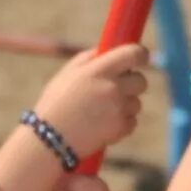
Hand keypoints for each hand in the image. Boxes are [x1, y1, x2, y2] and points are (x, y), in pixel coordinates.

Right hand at [32, 40, 150, 158]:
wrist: (49, 140)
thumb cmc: (56, 103)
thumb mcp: (68, 73)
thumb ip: (90, 58)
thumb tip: (111, 50)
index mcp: (99, 70)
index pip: (133, 54)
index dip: (140, 54)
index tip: (140, 58)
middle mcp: (112, 87)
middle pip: (141, 81)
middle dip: (132, 84)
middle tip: (115, 90)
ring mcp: (118, 108)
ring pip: (137, 103)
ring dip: (125, 106)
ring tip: (101, 112)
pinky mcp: (121, 128)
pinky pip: (132, 122)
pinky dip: (122, 123)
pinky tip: (102, 125)